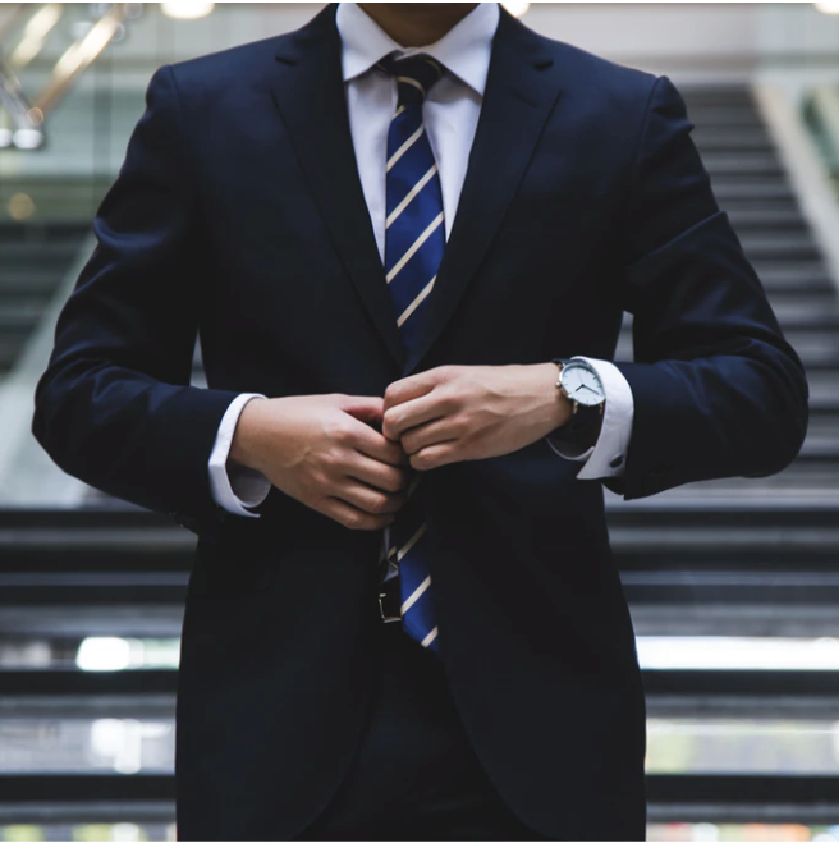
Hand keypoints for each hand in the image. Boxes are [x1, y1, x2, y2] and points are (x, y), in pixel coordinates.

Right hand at [230, 394, 409, 529]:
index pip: (394, 453)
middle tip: (406, 476)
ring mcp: (327, 484)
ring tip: (398, 496)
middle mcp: (338, 459)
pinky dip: (376, 522)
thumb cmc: (299, 413)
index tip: (406, 455)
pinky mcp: (316, 501)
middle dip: (405, 480)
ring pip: (377, 504)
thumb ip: (371, 406)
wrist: (258, 433)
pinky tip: (384, 515)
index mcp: (346, 431)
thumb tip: (400, 415)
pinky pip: (353, 520)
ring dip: (396, 503)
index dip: (406, 456)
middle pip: (391, 480)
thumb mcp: (337, 401)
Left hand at [382, 364, 570, 470]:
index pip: (392, 394)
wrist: (540, 396)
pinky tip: (433, 456)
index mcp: (442, 376)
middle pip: (394, 421)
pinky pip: (427, 460)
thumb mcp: (462, 374)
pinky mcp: (470, 446)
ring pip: (409, 444)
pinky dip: (423, 462)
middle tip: (404, 437)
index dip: (387, 410)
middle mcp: (447, 398)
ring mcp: (458, 424)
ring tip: (422, 446)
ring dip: (410, 450)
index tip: (398, 417)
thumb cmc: (500, 385)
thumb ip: (431, 387)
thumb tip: (398, 406)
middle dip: (393, 433)